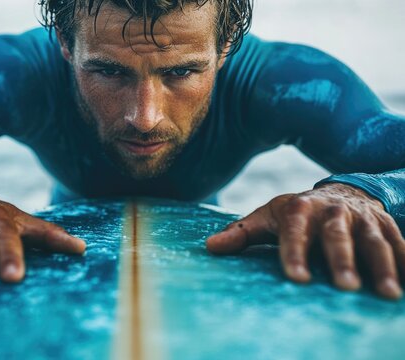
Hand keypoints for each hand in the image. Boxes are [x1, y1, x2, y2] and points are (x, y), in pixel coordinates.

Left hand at [206, 183, 404, 299]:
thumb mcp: (268, 218)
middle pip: (337, 235)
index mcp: (299, 209)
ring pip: (373, 240)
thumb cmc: (296, 214)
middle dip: (342, 260)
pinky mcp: (385, 225)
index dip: (295, 253)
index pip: (295, 231)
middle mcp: (332, 211)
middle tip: (344, 287)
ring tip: (385, 294)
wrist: (339, 193)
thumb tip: (209, 248)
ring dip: (382, 265)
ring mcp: (362, 218)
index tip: (296, 279)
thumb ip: (241, 234)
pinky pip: (400, 243)